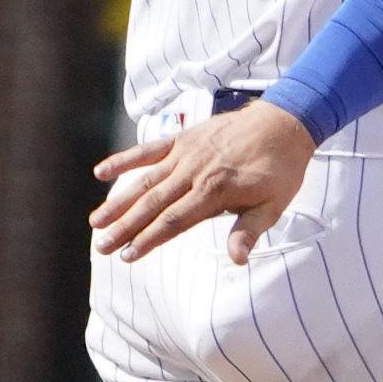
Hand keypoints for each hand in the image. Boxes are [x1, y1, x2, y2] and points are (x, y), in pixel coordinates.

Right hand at [91, 100, 315, 263]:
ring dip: (119, 201)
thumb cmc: (281, 169)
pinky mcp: (183, 138)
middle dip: (125, 227)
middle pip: (152, 204)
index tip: (128, 256)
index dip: (148, 239)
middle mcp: (195, 171)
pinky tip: (101, 172)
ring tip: (96, 222)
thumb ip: (249, 231)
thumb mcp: (273, 204)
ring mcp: (186, 153)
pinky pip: (149, 149)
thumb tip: (238, 259)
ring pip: (145, 181)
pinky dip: (125, 159)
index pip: (173, 221)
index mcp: (215, 191)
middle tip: (101, 247)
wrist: (286, 122)